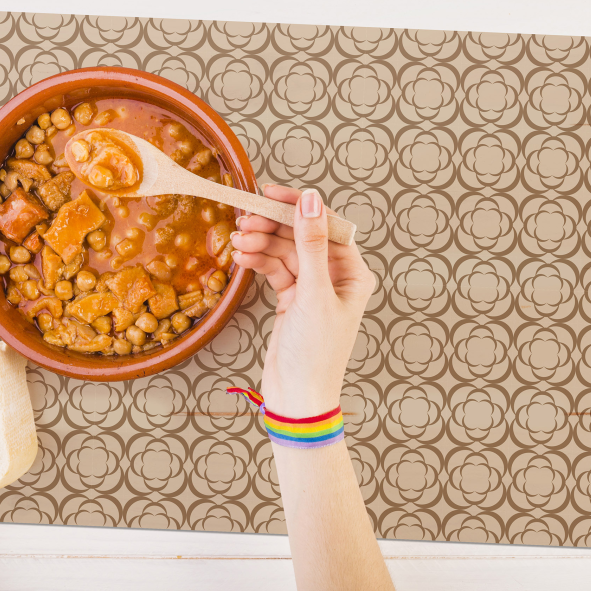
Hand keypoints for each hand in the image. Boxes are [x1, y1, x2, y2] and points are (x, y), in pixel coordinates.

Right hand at [231, 185, 374, 417]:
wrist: (296, 397)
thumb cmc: (315, 353)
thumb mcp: (314, 294)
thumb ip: (311, 245)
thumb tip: (311, 201)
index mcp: (352, 274)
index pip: (326, 226)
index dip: (298, 206)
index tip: (269, 193)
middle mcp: (334, 277)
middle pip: (301, 236)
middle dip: (273, 226)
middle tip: (245, 220)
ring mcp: (311, 288)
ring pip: (284, 252)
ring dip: (261, 244)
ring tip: (237, 241)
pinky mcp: (291, 299)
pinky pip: (274, 270)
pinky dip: (258, 262)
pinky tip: (242, 257)